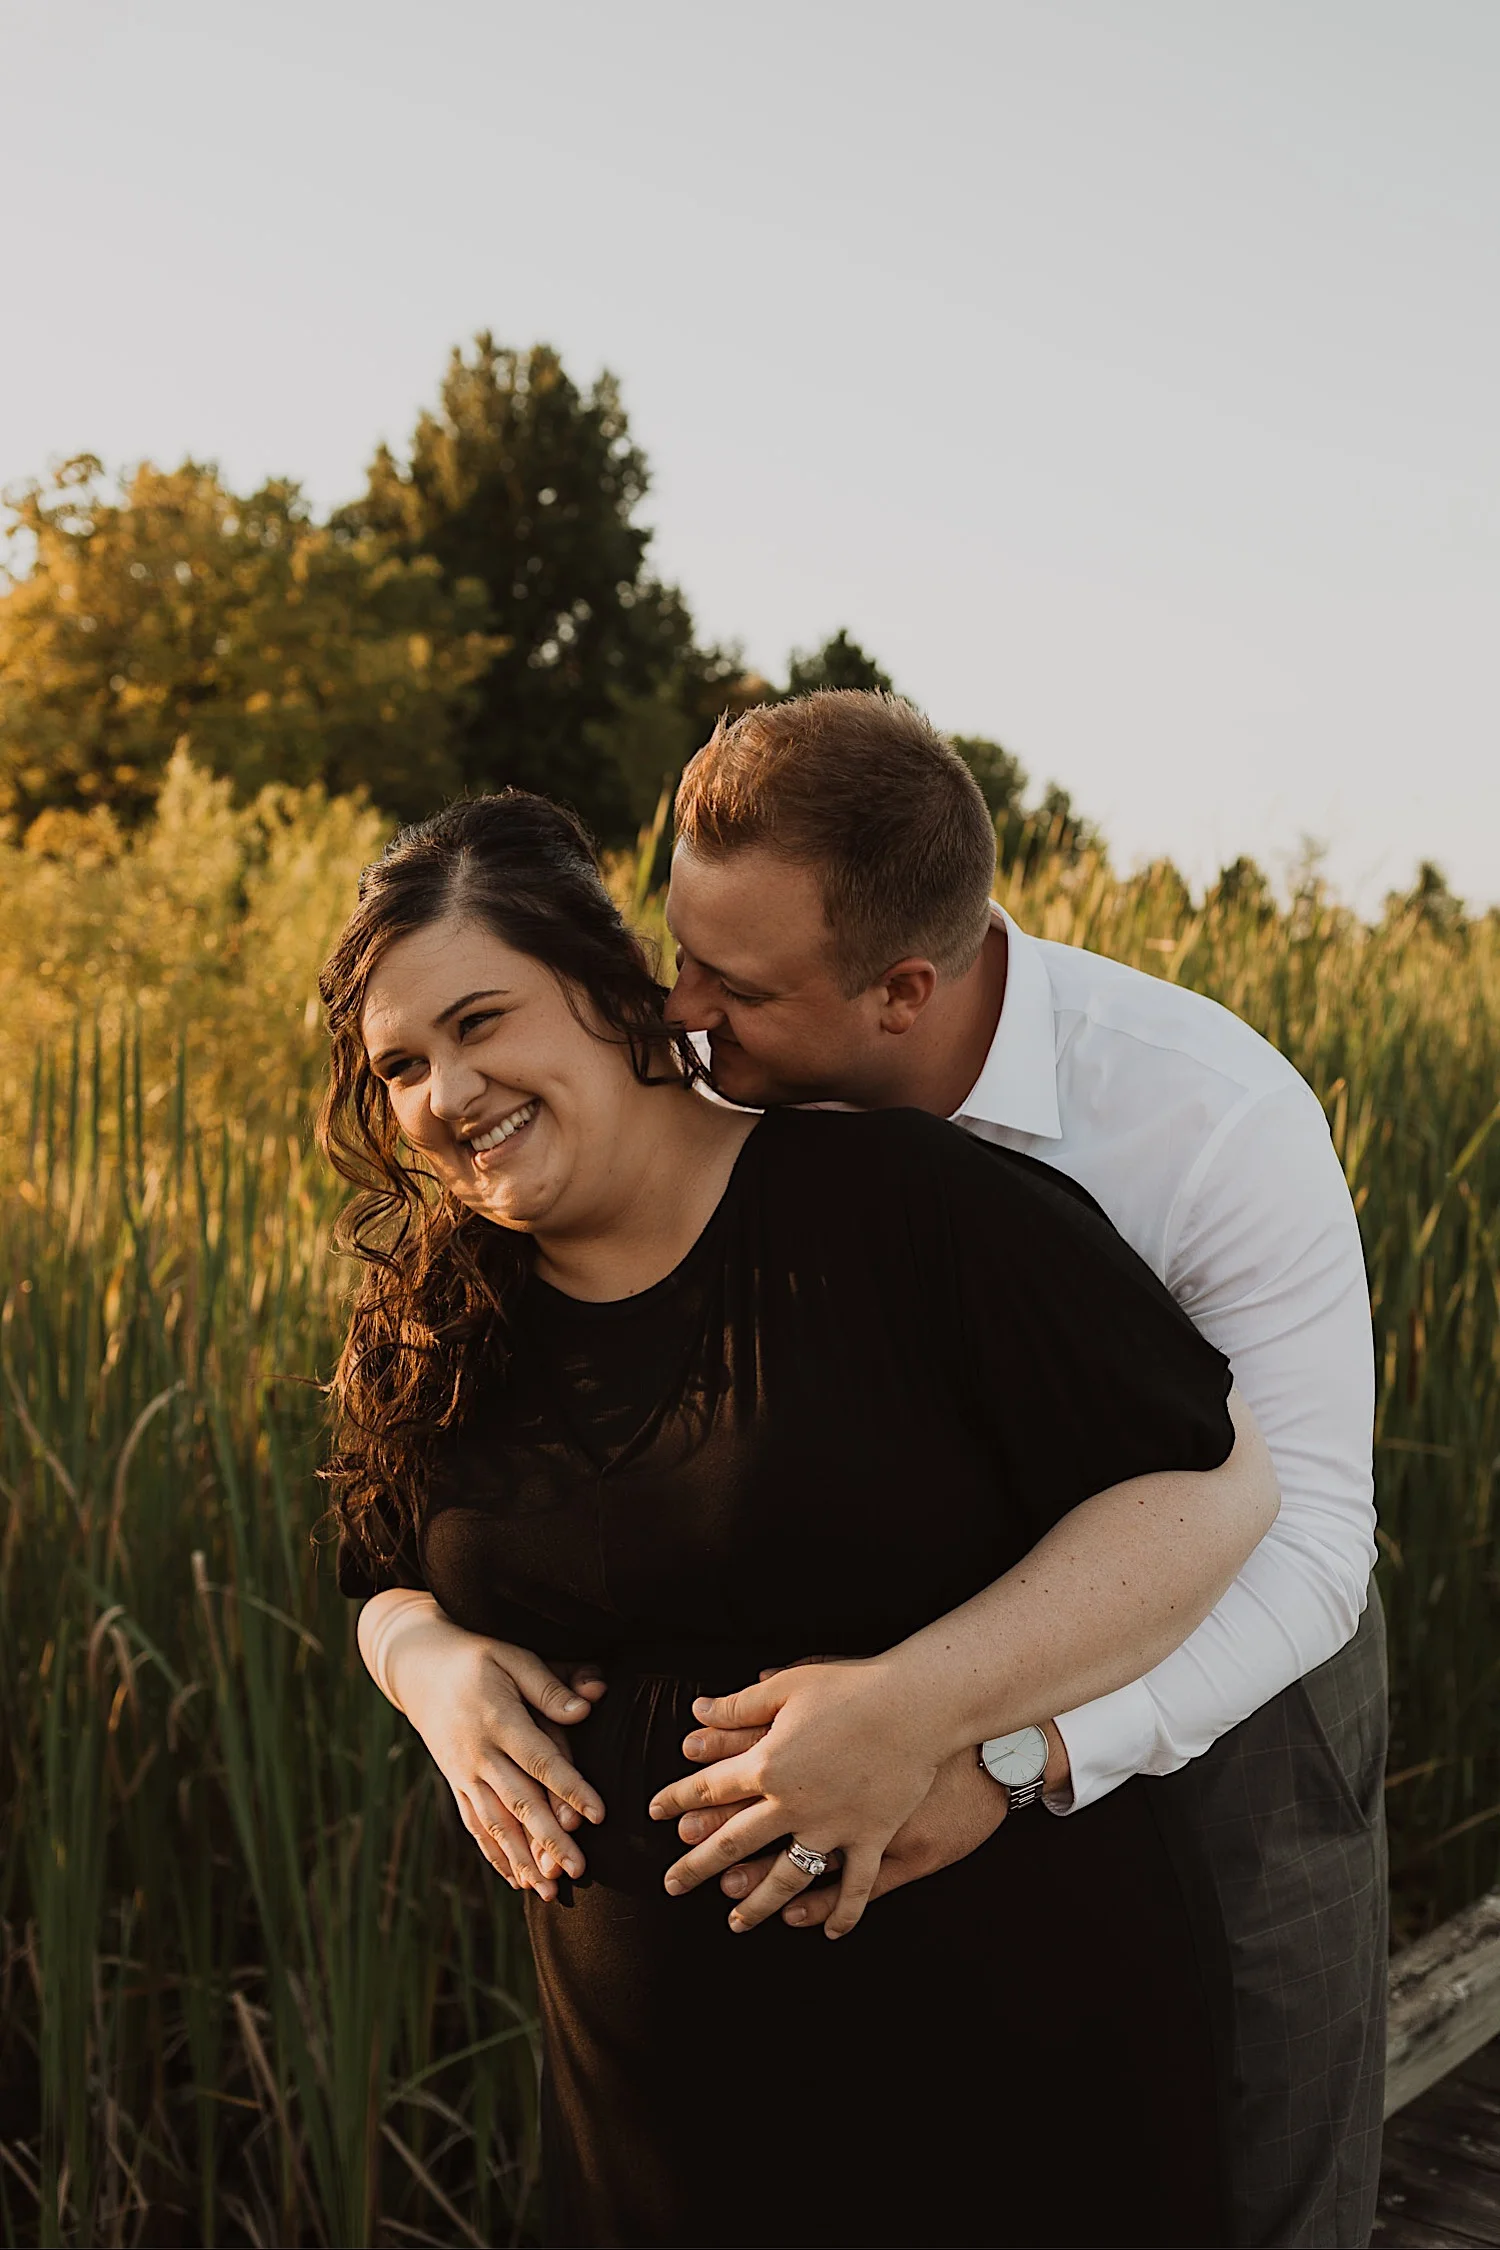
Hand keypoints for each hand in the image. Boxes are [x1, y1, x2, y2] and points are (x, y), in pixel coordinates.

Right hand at [375, 1600, 606, 1899]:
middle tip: (579, 1870)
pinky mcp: (455, 1784)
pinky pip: (474, 1824)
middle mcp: (478, 1754)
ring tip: (548, 1890)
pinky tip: (515, 1879)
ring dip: (522, 1858)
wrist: (420, 1668)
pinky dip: (495, 1854)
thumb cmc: (479, 1657)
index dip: (569, 1788)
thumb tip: (586, 1708)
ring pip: (495, 1823)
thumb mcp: (514, 1656)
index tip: (598, 1814)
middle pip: (518, 1802)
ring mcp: (462, 1773)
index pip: (540, 1760)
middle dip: (549, 1840)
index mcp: (498, 1719)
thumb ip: (549, 1686)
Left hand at [680, 1711, 1069, 1930]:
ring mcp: (834, 1827)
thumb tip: (698, 1711)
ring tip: (735, 1921)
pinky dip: (840, 1912)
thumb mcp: (791, 1685)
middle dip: (697, 1865)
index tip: (655, 1811)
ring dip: (756, 1902)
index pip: (711, 1787)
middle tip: (670, 1884)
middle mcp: (794, 1804)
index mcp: (769, 1763)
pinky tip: (828, 1931)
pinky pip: (854, 1887)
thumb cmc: (854, 1686)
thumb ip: (741, 1704)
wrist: (919, 1703)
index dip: (679, 1798)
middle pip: (735, 1842)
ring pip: (785, 1878)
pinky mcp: (873, 1839)